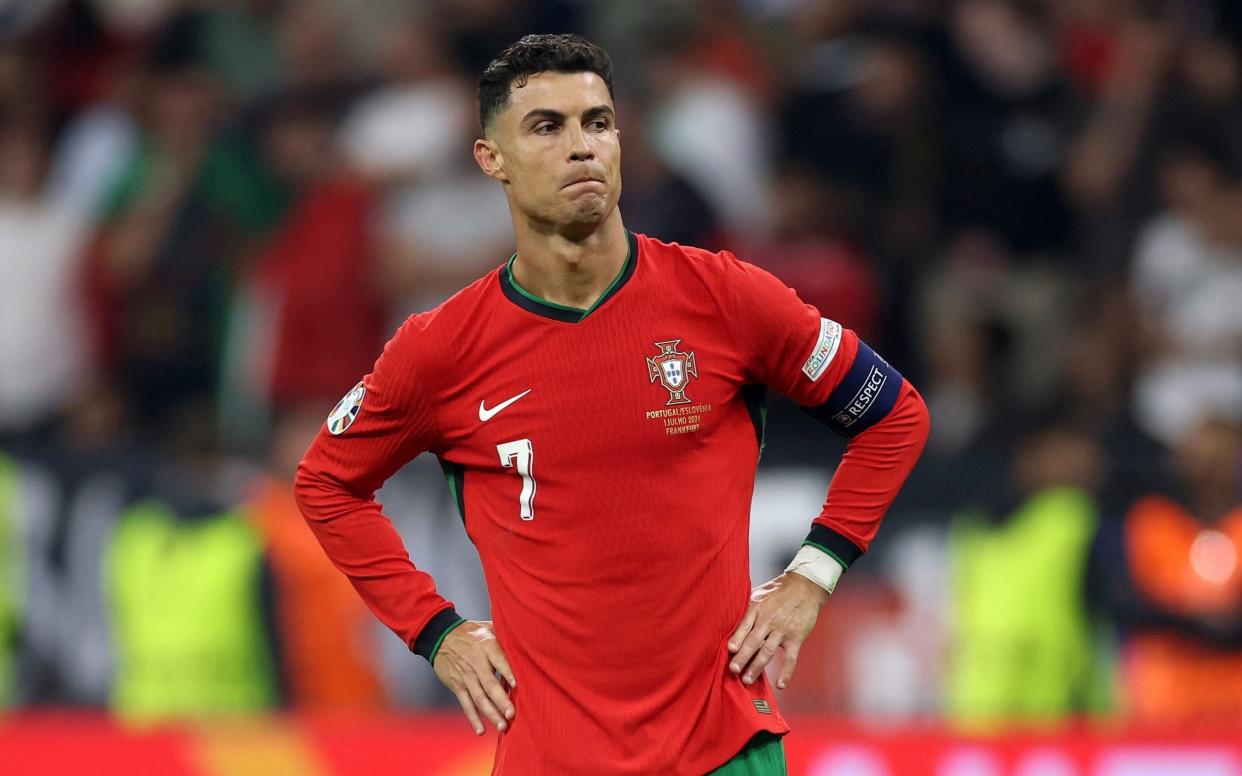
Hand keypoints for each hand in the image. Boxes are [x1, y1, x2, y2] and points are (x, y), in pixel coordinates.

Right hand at [433, 620, 515, 734]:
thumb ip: (506, 636)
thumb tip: (528, 639)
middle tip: (512, 714)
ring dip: (491, 713)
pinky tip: (481, 730)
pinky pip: (466, 704)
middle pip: (489, 684)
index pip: (499, 660)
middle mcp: (476, 663)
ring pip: (479, 698)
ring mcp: (466, 676)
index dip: (508, 673)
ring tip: (502, 726)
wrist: (440, 636)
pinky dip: (473, 718)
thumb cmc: (472, 632)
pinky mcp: (457, 685)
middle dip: (501, 701)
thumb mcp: (489, 627)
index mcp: (486, 647)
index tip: (517, 685)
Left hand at [727, 573, 829, 689]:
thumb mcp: (757, 593)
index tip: (730, 650)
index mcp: (757, 608)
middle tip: (734, 670)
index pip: (745, 625)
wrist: (805, 588)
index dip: (737, 638)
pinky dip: (786, 672)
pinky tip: (780, 685)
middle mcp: (769, 620)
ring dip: (757, 667)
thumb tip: (725, 618)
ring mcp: (783, 631)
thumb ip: (744, 608)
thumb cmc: (777, 591)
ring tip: (747, 679)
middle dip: (743, 657)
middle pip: (754, 641)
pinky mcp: (796, 638)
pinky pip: (791, 658)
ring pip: (768, 651)